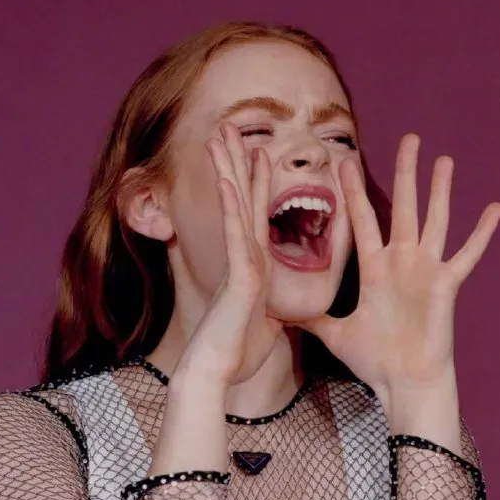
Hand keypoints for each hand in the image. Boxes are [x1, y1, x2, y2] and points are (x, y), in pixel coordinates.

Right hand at [178, 122, 283, 386]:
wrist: (218, 373)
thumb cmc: (236, 355)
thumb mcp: (267, 328)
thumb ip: (272, 313)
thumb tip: (281, 315)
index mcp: (256, 266)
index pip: (257, 214)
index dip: (256, 183)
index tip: (258, 152)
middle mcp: (246, 258)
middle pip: (243, 200)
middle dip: (236, 162)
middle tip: (231, 127)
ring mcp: (241, 264)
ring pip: (236, 207)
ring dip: (229, 170)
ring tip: (221, 134)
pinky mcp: (240, 276)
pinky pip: (236, 235)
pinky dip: (233, 207)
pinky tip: (228, 180)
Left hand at [293, 133, 499, 397]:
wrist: (403, 382)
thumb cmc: (375, 361)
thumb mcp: (335, 334)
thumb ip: (312, 319)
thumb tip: (280, 314)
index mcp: (376, 270)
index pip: (363, 220)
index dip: (354, 191)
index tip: (346, 161)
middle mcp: (401, 263)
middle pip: (402, 207)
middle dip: (404, 172)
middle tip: (408, 137)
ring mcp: (425, 271)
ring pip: (434, 221)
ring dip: (440, 191)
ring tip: (444, 159)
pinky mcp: (445, 285)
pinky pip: (467, 255)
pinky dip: (482, 233)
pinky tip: (495, 208)